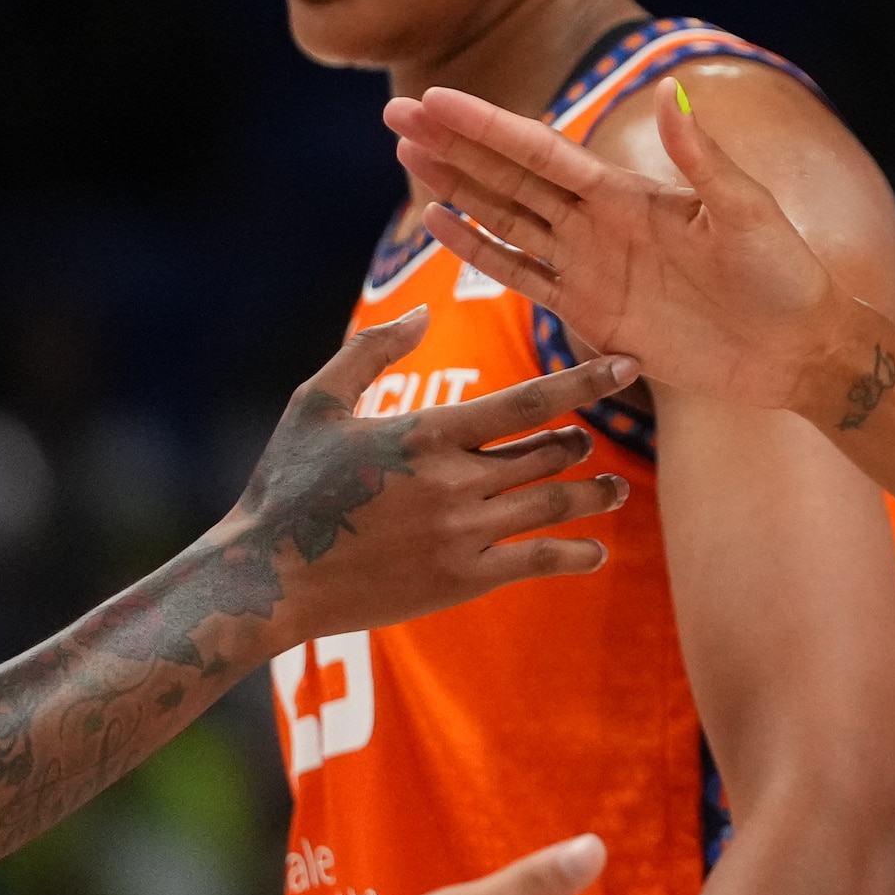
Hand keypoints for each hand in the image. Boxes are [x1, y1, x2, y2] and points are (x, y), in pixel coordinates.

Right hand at [234, 315, 638, 642]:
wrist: (268, 576)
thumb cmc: (287, 484)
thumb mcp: (317, 403)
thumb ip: (370, 352)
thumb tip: (422, 314)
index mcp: (428, 432)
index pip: (529, 400)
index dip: (584, 381)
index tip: (626, 366)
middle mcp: (455, 481)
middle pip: (550, 451)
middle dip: (579, 442)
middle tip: (588, 440)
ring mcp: (462, 534)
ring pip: (553, 504)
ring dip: (594, 495)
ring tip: (615, 490)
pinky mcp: (461, 580)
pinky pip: (537, 560)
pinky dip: (575, 554)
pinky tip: (595, 552)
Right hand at [382, 87, 859, 419]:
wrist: (795, 349)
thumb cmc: (784, 276)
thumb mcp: (747, 213)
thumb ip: (702, 159)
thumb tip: (670, 94)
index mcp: (629, 192)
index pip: (540, 151)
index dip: (486, 126)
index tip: (435, 98)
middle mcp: (599, 222)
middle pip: (508, 176)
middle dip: (453, 146)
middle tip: (395, 115)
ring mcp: (589, 266)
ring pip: (504, 219)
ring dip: (455, 189)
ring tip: (406, 156)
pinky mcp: (589, 313)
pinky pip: (522, 276)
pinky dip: (479, 250)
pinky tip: (438, 224)